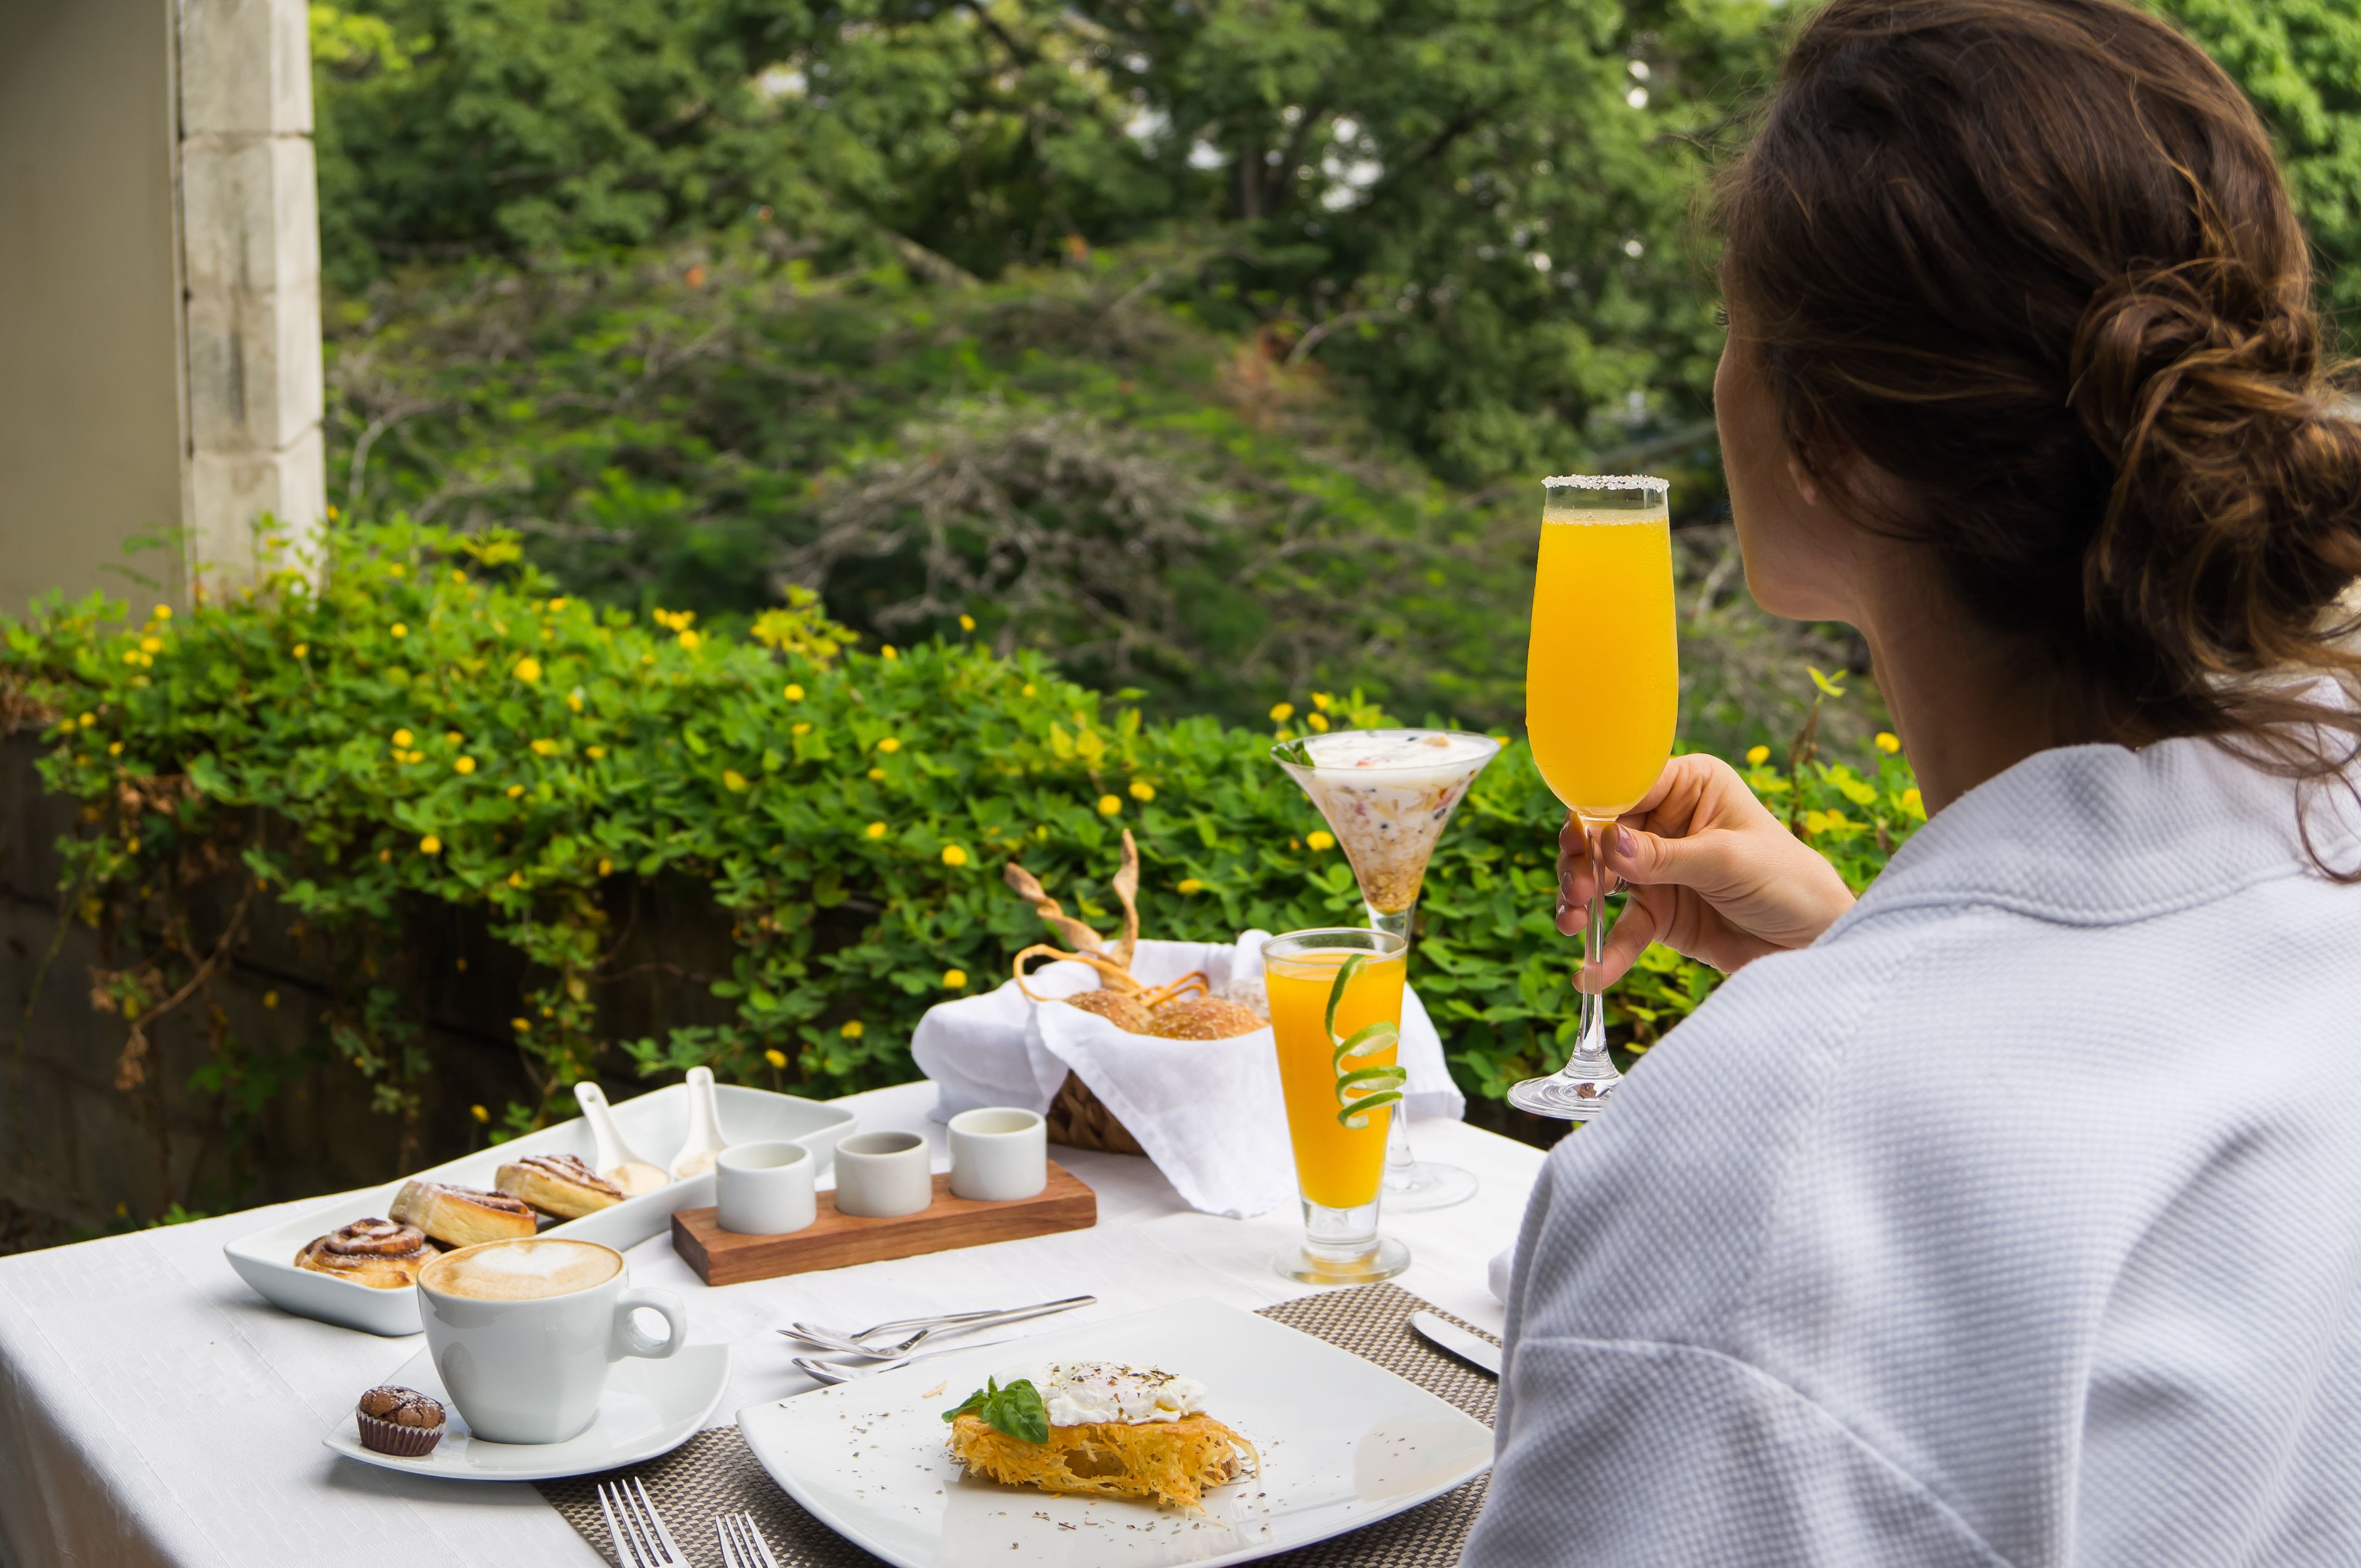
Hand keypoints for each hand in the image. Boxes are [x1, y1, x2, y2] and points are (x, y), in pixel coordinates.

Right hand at [1557, 753, 1856, 991]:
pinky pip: (1623, 930)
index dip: (1596, 812)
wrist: (1815, 941)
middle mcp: (1665, 823)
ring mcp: (1658, 870)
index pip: (1626, 788)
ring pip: (1602, 881)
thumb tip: (1608, 843)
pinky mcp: (1659, 914)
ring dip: (1581, 904)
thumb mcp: (1726, 861)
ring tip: (1573, 925)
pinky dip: (1606, 952)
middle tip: (1579, 891)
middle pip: (1602, 835)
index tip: (1579, 841)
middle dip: (1582, 863)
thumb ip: (1664, 856)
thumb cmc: (1787, 880)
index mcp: (1688, 787)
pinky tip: (1590, 974)